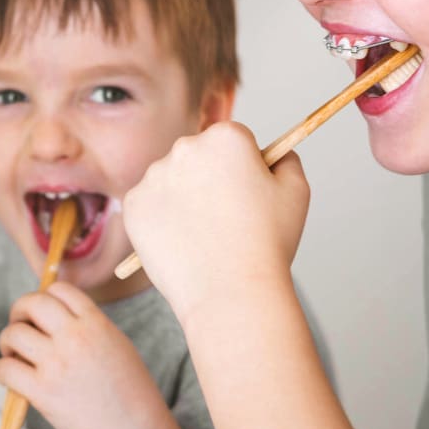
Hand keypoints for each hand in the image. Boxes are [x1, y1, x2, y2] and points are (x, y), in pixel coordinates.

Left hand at [0, 281, 187, 428]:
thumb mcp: (116, 344)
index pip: (60, 289)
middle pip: (32, 303)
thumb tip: (51, 316)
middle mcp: (75, 337)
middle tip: (19, 325)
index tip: (41, 311)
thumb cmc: (129, 391)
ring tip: (15, 354)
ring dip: (8, 341)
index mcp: (96, 323)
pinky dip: (2, 370)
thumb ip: (88, 326)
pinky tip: (13, 377)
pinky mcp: (42, 392)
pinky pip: (5, 369)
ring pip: (13, 334)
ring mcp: (57, 364)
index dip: (46, 295)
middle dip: (19, 311)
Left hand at [122, 122, 308, 324]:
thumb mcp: (296, 192)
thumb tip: (277, 154)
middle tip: (225, 219)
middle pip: (198, 157)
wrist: (230, 292)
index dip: (243, 169)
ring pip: (171, 181)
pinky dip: (161, 221)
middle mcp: (185, 148)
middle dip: (209, 179)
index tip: (245, 194)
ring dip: (183, 199)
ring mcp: (154, 176)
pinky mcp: (133, 205)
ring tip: (204, 236)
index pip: (232, 141)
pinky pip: (148, 206)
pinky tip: (182, 242)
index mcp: (226, 137)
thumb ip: (287, 161)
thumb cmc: (267, 244)